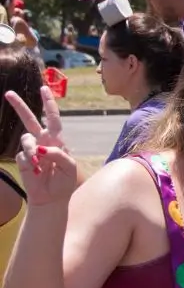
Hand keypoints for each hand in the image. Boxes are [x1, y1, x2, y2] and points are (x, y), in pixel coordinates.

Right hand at [6, 87, 75, 205]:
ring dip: (31, 149)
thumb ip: (59, 155)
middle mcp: (43, 141)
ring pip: (25, 139)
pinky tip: (35, 171)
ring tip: (38, 165)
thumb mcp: (70, 168)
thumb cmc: (64, 182)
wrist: (51, 198)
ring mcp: (31, 149)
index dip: (49, 104)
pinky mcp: (22, 159)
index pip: (53, 118)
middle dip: (19, 107)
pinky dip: (29, 162)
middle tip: (8, 94)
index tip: (43, 88)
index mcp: (57, 140)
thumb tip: (41, 147)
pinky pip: (23, 155)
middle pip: (30, 120)